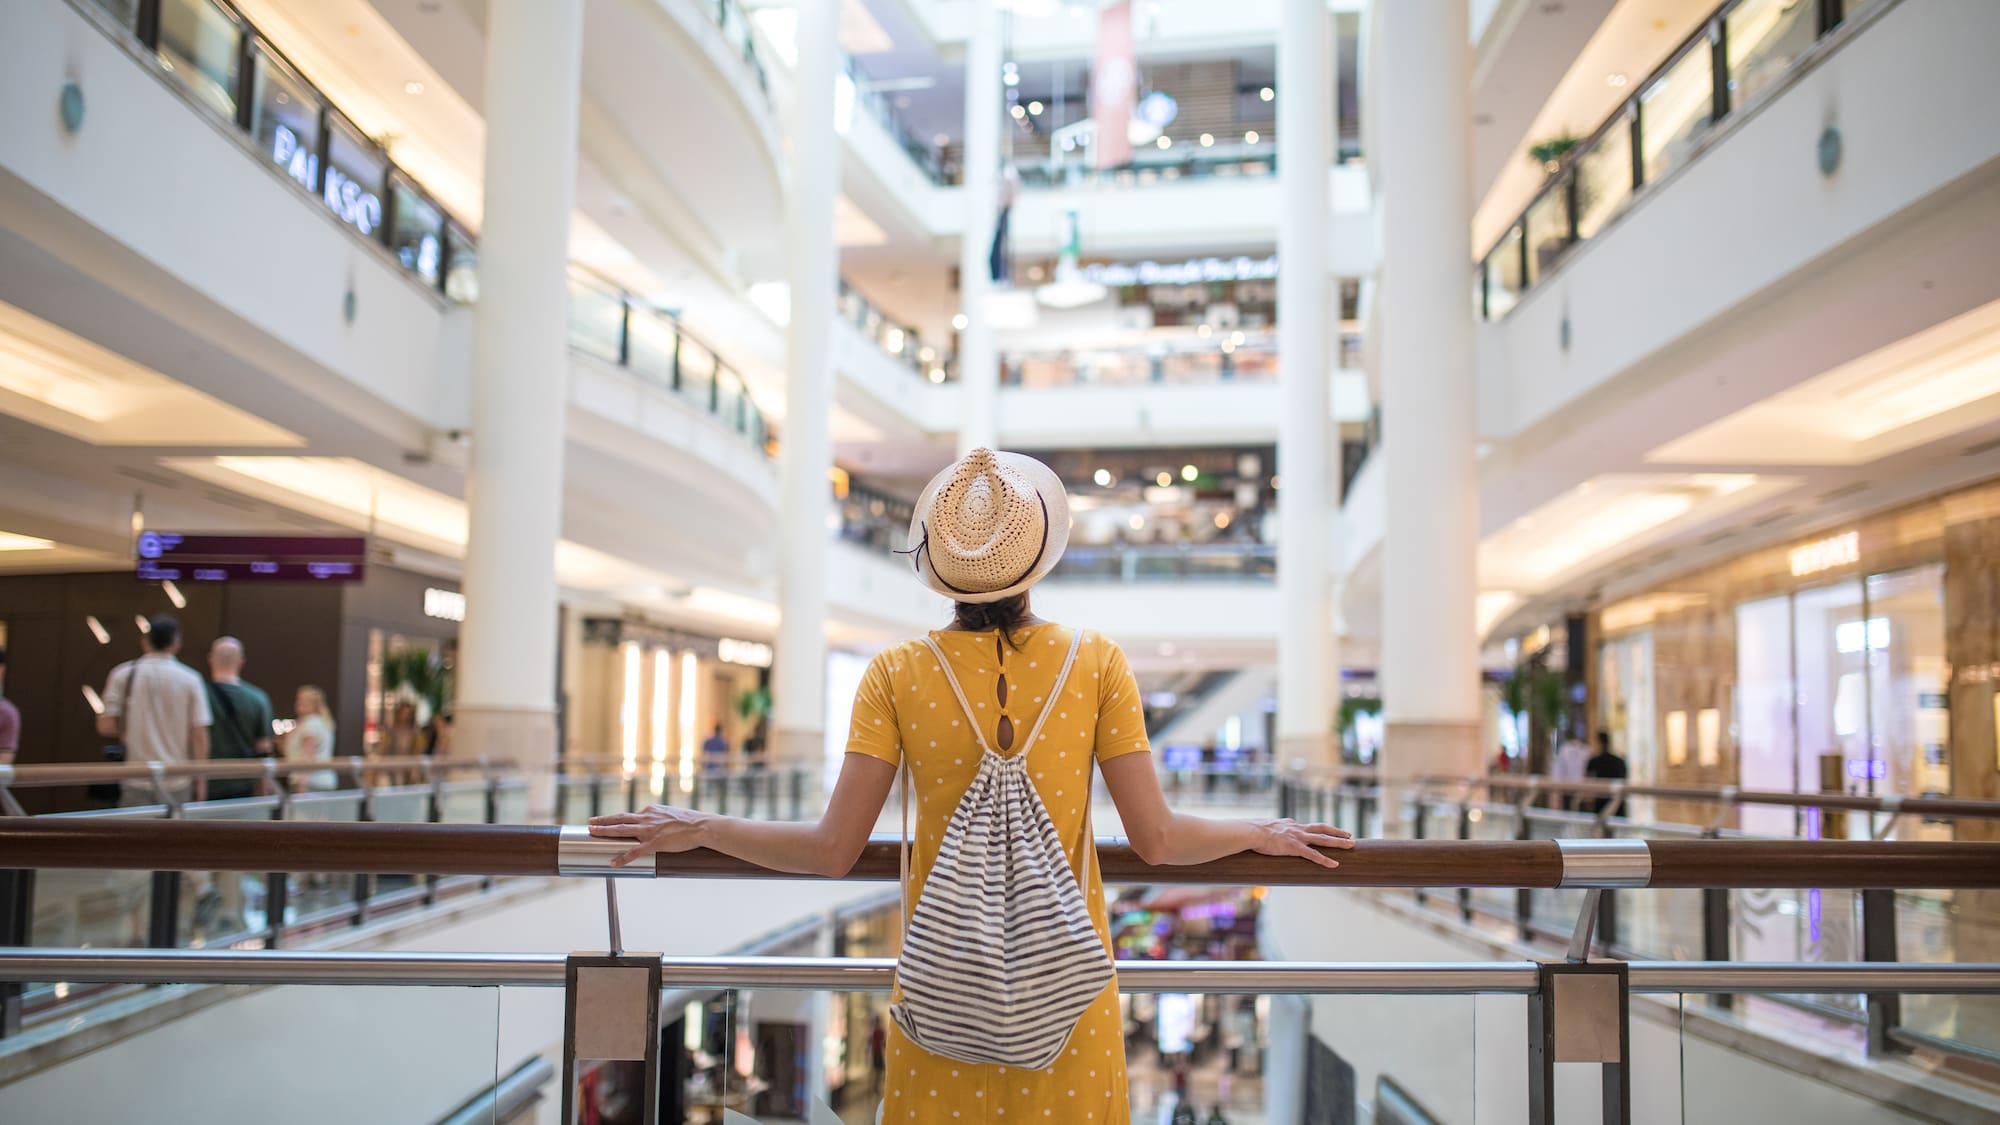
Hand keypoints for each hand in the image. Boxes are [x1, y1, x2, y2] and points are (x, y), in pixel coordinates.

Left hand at [588, 805, 712, 866]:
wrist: (702, 826)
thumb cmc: (691, 822)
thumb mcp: (672, 814)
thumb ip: (661, 819)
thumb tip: (659, 825)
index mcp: (651, 811)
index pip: (630, 815)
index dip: (617, 819)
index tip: (608, 820)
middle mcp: (647, 818)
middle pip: (620, 818)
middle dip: (603, 820)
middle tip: (590, 822)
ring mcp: (649, 830)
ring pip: (622, 830)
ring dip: (605, 831)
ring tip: (592, 833)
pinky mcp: (654, 843)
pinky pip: (634, 852)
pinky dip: (622, 858)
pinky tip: (613, 863)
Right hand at [1249, 819, 1353, 868]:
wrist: (1250, 832)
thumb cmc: (1253, 832)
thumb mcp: (1266, 828)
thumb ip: (1272, 831)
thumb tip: (1268, 836)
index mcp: (1291, 825)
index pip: (1309, 827)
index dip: (1320, 831)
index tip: (1328, 832)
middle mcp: (1297, 828)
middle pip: (1322, 829)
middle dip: (1337, 832)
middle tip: (1349, 835)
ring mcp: (1298, 837)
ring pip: (1323, 839)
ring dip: (1338, 842)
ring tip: (1351, 845)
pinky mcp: (1295, 848)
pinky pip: (1313, 855)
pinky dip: (1325, 860)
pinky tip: (1335, 865)